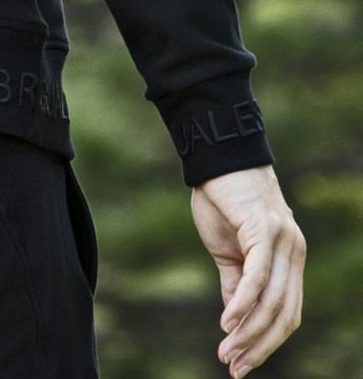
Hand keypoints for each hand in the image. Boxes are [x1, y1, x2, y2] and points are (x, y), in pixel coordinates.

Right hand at [190, 164, 305, 376]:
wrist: (216, 154)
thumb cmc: (221, 198)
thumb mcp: (227, 248)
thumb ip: (236, 282)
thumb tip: (236, 319)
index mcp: (290, 258)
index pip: (286, 313)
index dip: (266, 343)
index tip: (240, 364)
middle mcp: (295, 252)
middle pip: (284, 315)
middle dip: (259, 346)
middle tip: (233, 367)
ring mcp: (283, 241)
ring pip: (273, 301)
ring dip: (249, 332)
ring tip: (227, 351)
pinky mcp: (264, 230)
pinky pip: (258, 276)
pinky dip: (244, 304)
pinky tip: (228, 322)